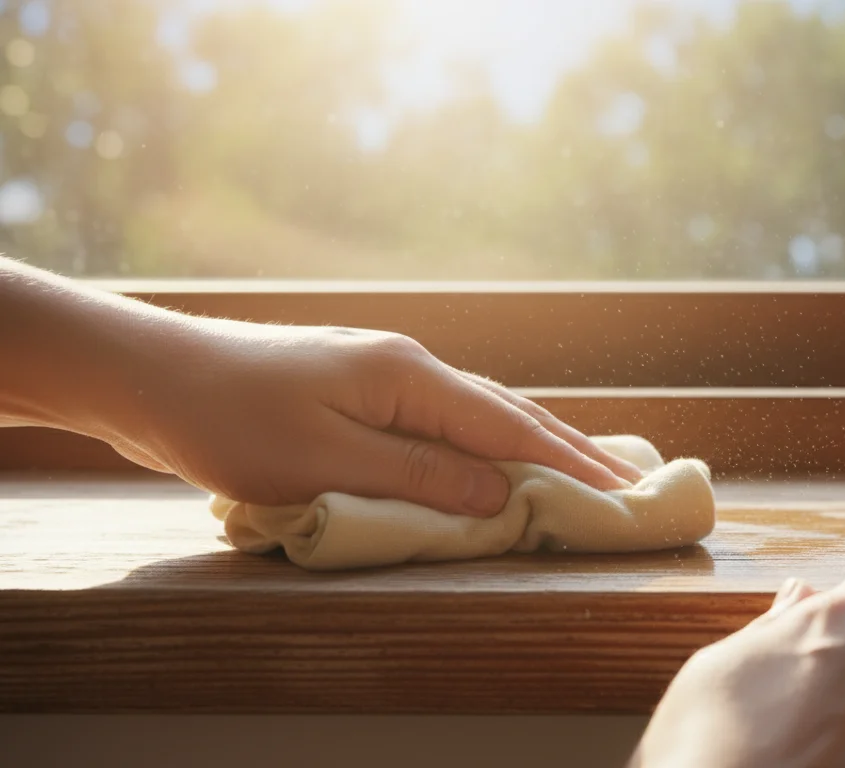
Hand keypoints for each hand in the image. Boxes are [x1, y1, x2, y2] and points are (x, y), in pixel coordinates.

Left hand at [108, 318, 643, 515]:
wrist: (153, 374)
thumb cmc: (231, 420)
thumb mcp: (326, 462)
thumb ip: (419, 477)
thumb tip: (503, 494)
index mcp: (409, 377)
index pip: (508, 427)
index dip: (569, 464)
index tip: (623, 493)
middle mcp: (409, 364)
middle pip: (507, 410)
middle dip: (569, 447)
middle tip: (627, 481)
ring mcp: (385, 371)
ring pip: (478, 409)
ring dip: (532, 439)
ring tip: (582, 463)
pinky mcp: (360, 387)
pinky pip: (445, 416)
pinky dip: (486, 438)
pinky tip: (492, 451)